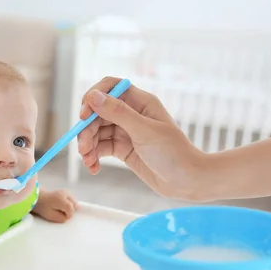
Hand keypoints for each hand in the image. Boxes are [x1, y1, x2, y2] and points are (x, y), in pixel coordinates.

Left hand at [32, 189, 77, 222]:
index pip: (71, 209)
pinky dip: (69, 204)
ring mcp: (66, 192)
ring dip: (70, 207)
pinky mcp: (66, 192)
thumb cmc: (43, 208)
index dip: (68, 215)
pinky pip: (72, 200)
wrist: (38, 198)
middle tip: (61, 213)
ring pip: (74, 202)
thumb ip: (61, 218)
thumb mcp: (51, 216)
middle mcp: (65, 194)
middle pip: (75, 204)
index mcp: (60, 199)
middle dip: (70, 211)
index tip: (63, 217)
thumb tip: (68, 217)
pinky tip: (62, 206)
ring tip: (61, 209)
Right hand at [78, 77, 206, 200]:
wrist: (187, 182)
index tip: (83, 115)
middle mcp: (131, 114)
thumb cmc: (173, 153)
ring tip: (88, 162)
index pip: (109, 88)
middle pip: (97, 113)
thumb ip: (118, 113)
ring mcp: (125, 131)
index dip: (92, 98)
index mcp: (139, 102)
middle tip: (83, 149)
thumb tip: (93, 96)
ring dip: (87, 146)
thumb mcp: (144, 131)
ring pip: (96, 132)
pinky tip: (93, 168)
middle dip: (87, 130)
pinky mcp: (122, 149)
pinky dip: (93, 157)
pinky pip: (100, 148)